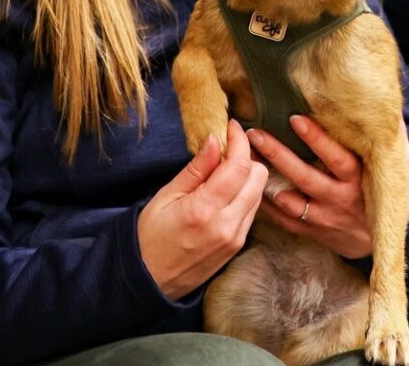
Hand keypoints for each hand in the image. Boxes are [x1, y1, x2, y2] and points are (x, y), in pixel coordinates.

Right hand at [137, 122, 268, 299]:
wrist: (149, 282)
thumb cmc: (149, 237)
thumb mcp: (165, 197)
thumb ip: (196, 169)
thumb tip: (215, 140)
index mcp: (205, 209)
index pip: (239, 165)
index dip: (240, 140)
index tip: (232, 127)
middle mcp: (227, 225)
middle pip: (259, 176)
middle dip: (247, 156)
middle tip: (227, 148)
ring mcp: (236, 238)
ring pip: (260, 193)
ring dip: (248, 175)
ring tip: (224, 170)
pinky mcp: (238, 246)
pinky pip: (252, 210)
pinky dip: (245, 194)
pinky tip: (226, 191)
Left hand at [251, 115, 408, 260]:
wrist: (382, 236)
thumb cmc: (386, 190)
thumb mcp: (397, 161)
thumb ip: (389, 133)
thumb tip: (384, 99)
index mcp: (358, 179)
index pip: (336, 157)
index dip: (316, 139)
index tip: (295, 118)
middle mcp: (340, 199)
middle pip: (304, 177)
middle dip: (278, 155)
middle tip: (255, 134)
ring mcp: (324, 218)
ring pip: (289, 200)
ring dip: (264, 181)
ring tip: (244, 159)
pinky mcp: (311, 231)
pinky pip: (283, 220)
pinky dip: (265, 204)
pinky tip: (249, 185)